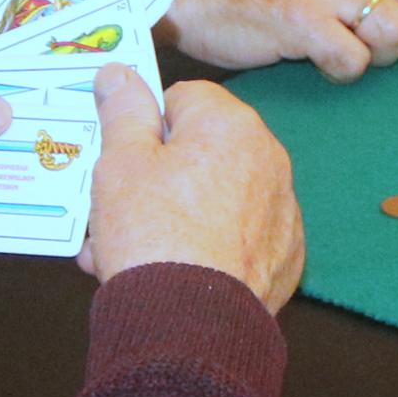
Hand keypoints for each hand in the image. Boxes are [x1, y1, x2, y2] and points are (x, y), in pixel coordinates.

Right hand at [81, 67, 304, 312]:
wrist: (191, 325)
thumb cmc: (152, 233)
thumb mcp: (120, 162)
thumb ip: (122, 111)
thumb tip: (119, 72)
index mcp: (231, 123)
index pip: (182, 99)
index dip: (143, 129)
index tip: (119, 162)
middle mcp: (269, 158)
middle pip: (199, 152)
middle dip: (154, 179)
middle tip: (113, 214)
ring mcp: (282, 210)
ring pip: (215, 198)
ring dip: (174, 216)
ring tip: (129, 253)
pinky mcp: (284, 256)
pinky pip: (237, 238)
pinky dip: (208, 248)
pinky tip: (173, 273)